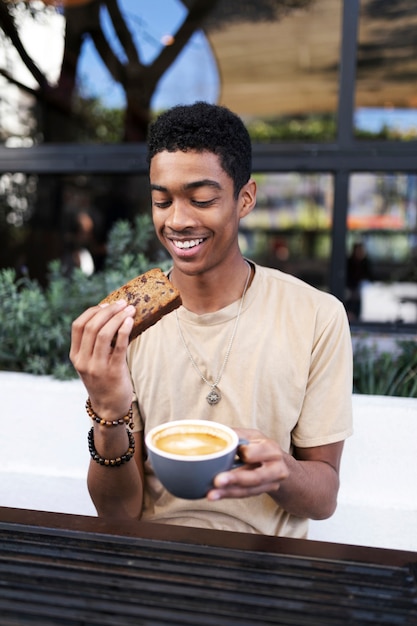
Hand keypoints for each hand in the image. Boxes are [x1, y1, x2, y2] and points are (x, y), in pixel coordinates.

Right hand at [70, 300, 135, 418]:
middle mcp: (83, 360)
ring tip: (130, 310)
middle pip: (91, 327)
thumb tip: (112, 315)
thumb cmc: (104, 380)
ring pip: (103, 334)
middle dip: (108, 311)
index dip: (93, 312)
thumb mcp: (92, 362)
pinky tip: (130, 321)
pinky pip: (118, 346)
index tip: (107, 304)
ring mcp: (96, 367)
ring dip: (118, 318)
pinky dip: (124, 331)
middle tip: (122, 303)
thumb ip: (95, 344)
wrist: (109, 408)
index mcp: (75, 356)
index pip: (78, 326)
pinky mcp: (112, 372)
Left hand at [207, 428, 288, 500]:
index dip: (243, 452)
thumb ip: (237, 435)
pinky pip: (244, 495)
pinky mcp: (261, 492)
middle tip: (217, 481)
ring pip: (248, 490)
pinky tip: (215, 495)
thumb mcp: (252, 436)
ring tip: (211, 494)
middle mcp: (275, 468)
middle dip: (236, 479)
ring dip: (228, 492)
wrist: (278, 463)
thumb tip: (215, 432)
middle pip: (255, 476)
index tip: (231, 450)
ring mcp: (270, 483)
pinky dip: (229, 494)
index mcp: (271, 449)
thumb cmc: (259, 446)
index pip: (256, 452)